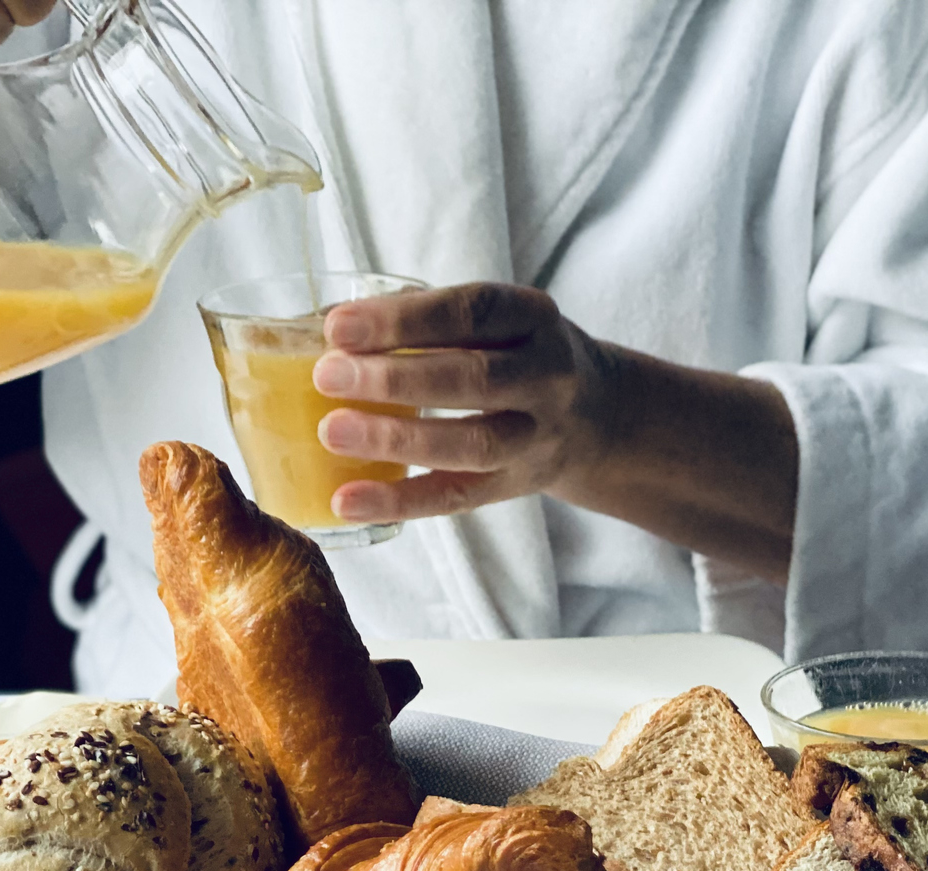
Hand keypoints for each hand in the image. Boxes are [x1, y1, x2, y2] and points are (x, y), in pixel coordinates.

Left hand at [312, 283, 621, 523]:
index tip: (339, 326)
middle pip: (474, 379)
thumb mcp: (498, 321)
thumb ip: (427, 318)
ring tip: (332, 432)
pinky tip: (347, 500)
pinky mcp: (515, 486)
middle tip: (328, 376)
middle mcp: (547, 378)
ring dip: (397, 439)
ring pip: (471, 444)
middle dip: (395, 377)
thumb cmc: (520, 355)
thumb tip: (329, 325)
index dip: (405, 320)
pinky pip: (457, 497)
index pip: (473, 312)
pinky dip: (399, 501)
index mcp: (535, 319)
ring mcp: (536, 438)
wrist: (600, 418)